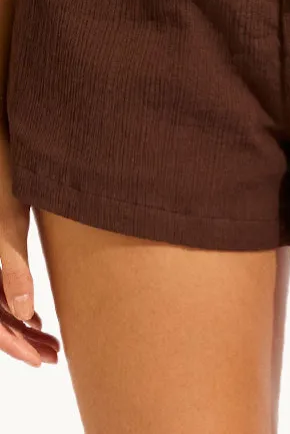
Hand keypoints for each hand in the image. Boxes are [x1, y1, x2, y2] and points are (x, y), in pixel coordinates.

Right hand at [0, 135, 60, 365]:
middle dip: (18, 340)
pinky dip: (10, 303)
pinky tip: (33, 313)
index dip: (13, 344)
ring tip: (49, 341)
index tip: (42, 359)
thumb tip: (27, 312)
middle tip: (52, 356)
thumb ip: (12, 264)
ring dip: (17, 325)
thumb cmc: (0, 164)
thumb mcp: (8, 213)